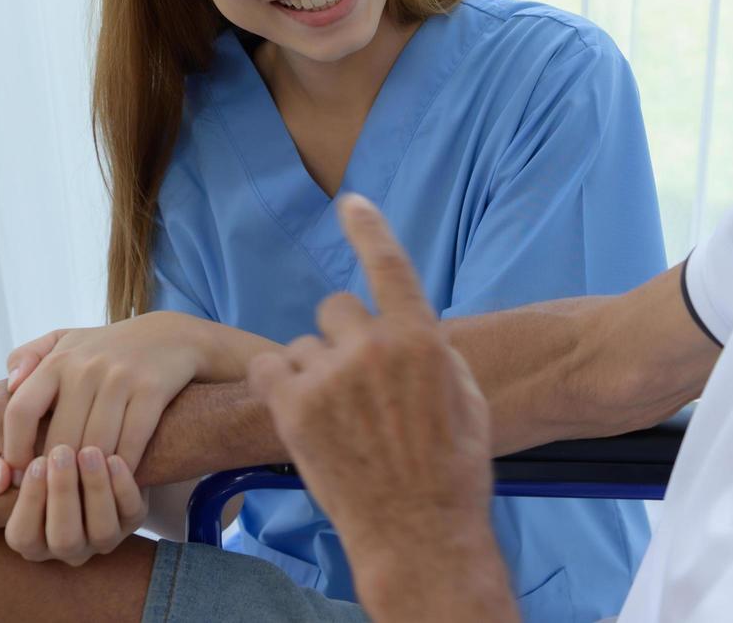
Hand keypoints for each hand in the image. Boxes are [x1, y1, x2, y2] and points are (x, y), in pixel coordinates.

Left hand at [1, 312, 208, 474]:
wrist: (173, 337)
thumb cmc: (108, 348)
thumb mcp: (66, 340)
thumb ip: (28, 357)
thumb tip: (8, 385)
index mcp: (58, 360)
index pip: (20, 411)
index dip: (14, 449)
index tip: (19, 472)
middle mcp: (86, 368)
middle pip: (60, 439)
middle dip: (56, 473)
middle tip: (55, 494)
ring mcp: (121, 379)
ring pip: (95, 447)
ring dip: (89, 475)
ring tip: (84, 493)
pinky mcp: (152, 390)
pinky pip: (131, 443)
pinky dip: (122, 468)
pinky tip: (117, 479)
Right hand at [3, 445, 147, 565]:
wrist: (83, 450)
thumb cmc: (33, 458)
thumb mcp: (1, 466)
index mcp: (30, 539)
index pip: (23, 536)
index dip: (29, 502)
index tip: (34, 462)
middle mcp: (66, 547)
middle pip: (64, 539)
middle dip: (62, 494)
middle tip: (61, 452)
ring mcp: (102, 537)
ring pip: (101, 531)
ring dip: (94, 490)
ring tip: (89, 451)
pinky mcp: (132, 520)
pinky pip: (133, 513)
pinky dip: (124, 487)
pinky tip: (114, 458)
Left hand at [248, 195, 493, 558]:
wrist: (419, 530)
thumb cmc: (452, 470)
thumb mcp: (466, 399)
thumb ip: (434, 354)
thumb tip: (414, 332)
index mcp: (421, 338)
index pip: (390, 265)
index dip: (369, 229)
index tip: (351, 202)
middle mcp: (373, 347)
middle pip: (338, 309)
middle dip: (343, 339)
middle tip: (355, 384)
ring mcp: (330, 376)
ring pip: (302, 345)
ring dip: (312, 369)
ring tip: (335, 417)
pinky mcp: (293, 408)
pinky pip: (266, 368)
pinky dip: (276, 383)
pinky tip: (296, 410)